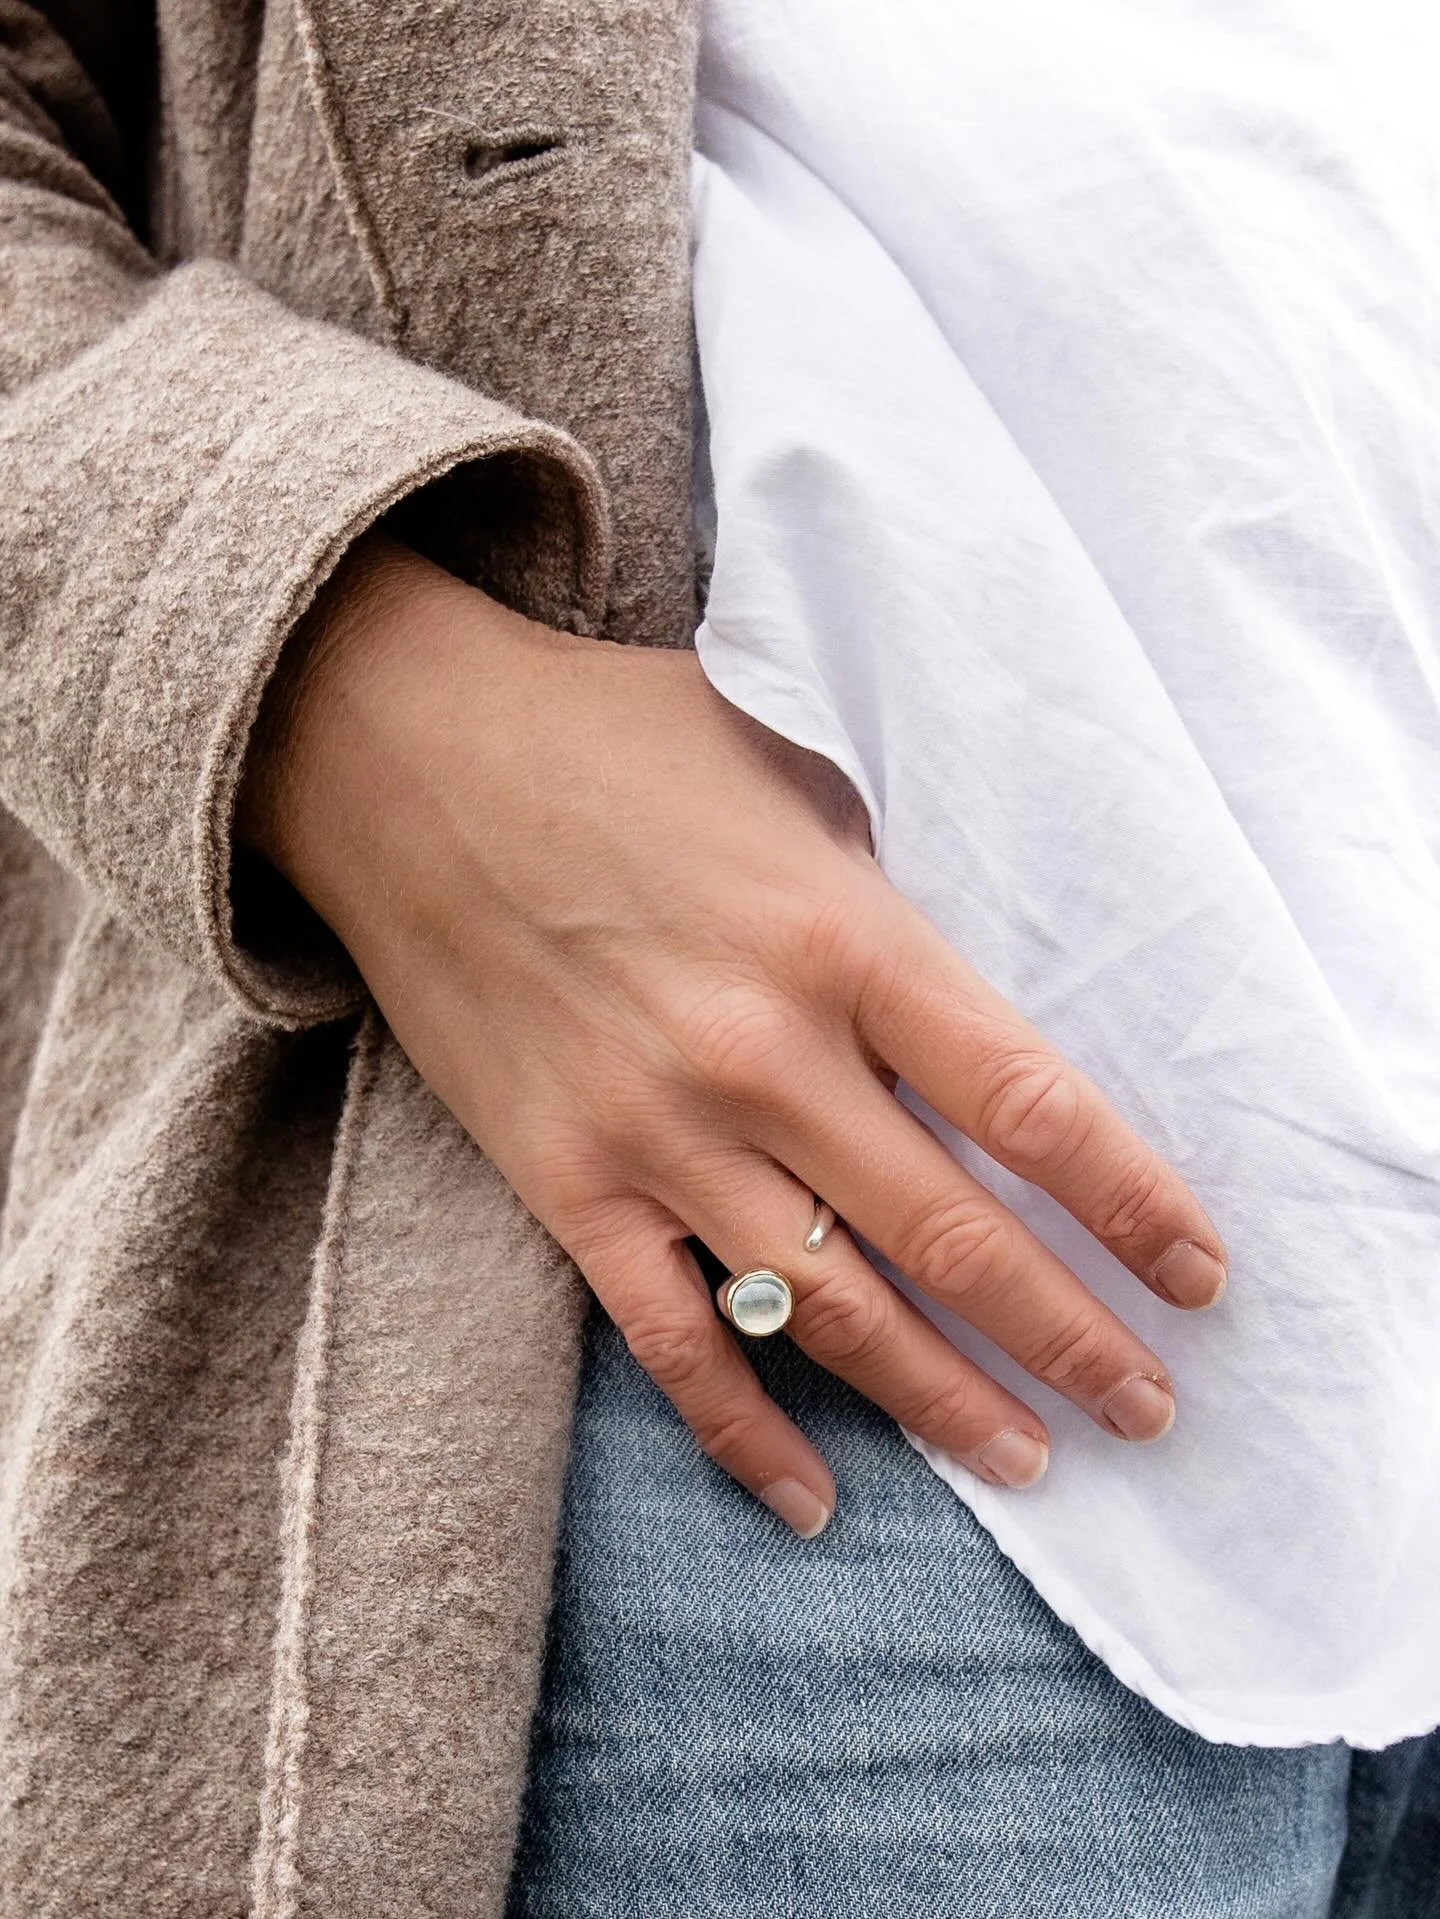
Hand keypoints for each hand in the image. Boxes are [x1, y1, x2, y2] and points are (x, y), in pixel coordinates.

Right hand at [239, 532, 1226, 1536]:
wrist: (405, 759)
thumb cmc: (611, 743)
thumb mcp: (789, 773)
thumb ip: (885, 900)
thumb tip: (960, 1006)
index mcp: (842, 937)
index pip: (1029, 1104)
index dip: (1130, 1203)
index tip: (1194, 1273)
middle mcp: (762, 1053)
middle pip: (952, 1234)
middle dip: (1067, 1336)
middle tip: (1147, 1407)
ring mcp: (657, 1131)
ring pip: (829, 1309)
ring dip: (941, 1399)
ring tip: (1027, 1460)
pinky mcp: (565, 1179)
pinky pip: (670, 1337)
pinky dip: (743, 1429)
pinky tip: (812, 1495)